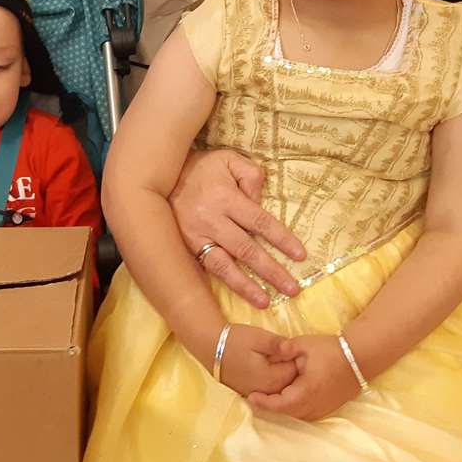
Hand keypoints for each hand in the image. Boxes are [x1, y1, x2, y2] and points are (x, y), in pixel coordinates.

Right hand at [170, 149, 305, 308]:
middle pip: (247, 250)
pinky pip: (208, 267)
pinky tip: (239, 294)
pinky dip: (224, 282)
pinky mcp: (187, 246)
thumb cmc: (202, 167)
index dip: (282, 240)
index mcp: (226, 198)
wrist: (160, 175)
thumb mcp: (229, 159)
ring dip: (247, 286)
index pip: (261, 222)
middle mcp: (212, 220)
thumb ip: (251, 176)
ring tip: (265, 302)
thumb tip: (260, 202)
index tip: (300, 256)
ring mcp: (197, 236)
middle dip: (272, 271)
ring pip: (225, 266)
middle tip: (293, 289)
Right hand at [217, 324, 296, 397]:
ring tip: (273, 356)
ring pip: (279, 386)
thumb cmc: (235, 340)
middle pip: (290, 382)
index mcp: (272, 379)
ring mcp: (257, 393)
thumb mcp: (259, 337)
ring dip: (281, 372)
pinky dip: (271, 378)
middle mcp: (266, 391)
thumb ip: (280, 345)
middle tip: (282, 350)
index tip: (291, 347)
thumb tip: (296, 349)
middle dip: (290, 367)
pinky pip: (268, 388)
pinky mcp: (249, 392)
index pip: (296, 372)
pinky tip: (265, 365)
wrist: (209, 347)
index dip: (296, 358)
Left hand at [247, 334, 360, 420]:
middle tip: (255, 397)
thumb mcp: (303, 345)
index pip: (279, 405)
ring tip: (268, 398)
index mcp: (306, 392)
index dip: (263, 403)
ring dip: (283, 409)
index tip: (250, 396)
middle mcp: (315, 405)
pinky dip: (295, 409)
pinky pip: (307, 414)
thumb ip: (283, 349)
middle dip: (270, 407)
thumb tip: (268, 353)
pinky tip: (288, 399)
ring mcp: (324, 408)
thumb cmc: (331, 349)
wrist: (360, 356)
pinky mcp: (330, 407)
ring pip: (297, 416)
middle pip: (287, 413)